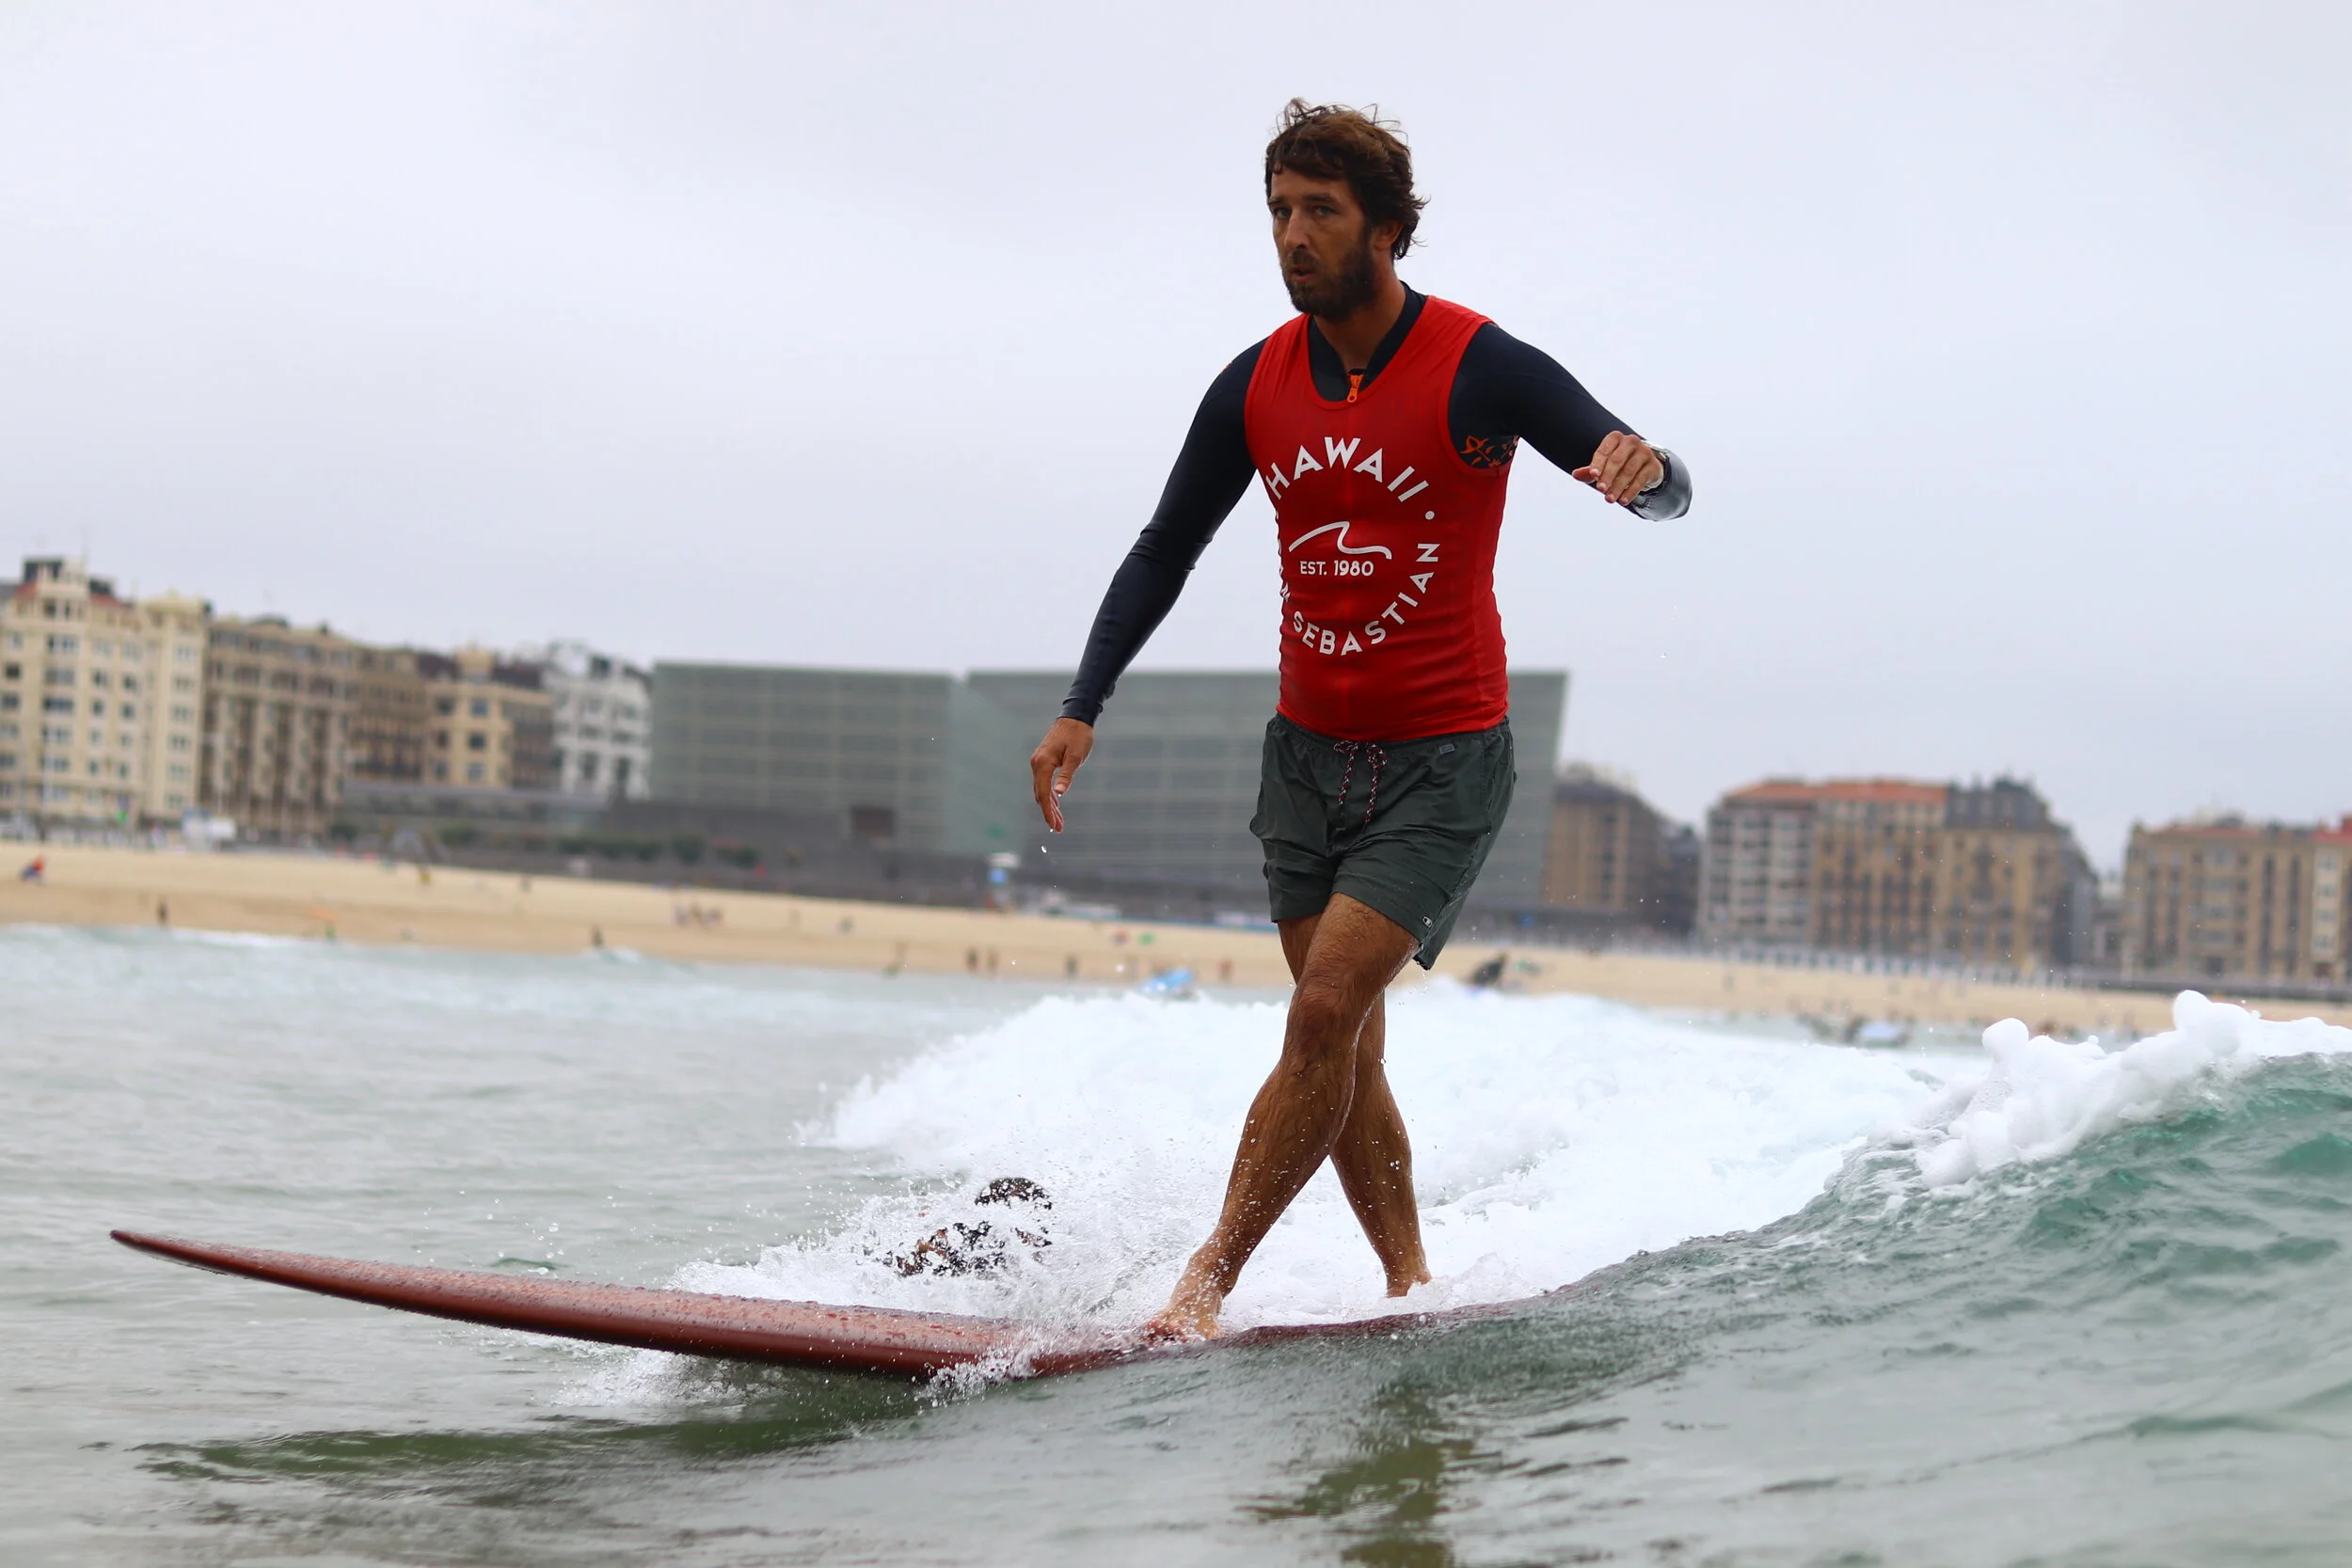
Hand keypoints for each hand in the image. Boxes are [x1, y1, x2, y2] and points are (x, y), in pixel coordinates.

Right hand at [1030, 717, 1094, 832]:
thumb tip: (1059, 793)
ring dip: (1050, 805)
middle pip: (1041, 794)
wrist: (1075, 717)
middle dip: (1049, 812)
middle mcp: (1037, 764)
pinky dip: (1050, 795)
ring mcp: (1039, 762)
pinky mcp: (1044, 761)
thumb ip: (1067, 775)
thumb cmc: (1078, 735)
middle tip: (1058, 828)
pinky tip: (1056, 804)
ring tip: (1059, 822)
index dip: (1048, 811)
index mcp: (1043, 763)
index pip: (1043, 793)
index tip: (1054, 826)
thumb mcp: (1076, 756)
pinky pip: (1044, 782)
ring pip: (1042, 789)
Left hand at [1572, 431, 1662, 505]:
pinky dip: (1631, 491)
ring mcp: (1644, 452)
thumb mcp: (1603, 465)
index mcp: (1615, 438)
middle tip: (1600, 490)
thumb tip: (1575, 475)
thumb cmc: (1618, 464)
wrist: (1644, 466)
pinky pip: (1641, 479)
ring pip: (1629, 470)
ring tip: (1609, 499)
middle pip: (1617, 459)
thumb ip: (1590, 471)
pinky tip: (1623, 501)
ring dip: (1618, 486)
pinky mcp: (1653, 465)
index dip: (1598, 462)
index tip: (1593, 475)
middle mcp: (1631, 442)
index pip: (1604, 450)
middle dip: (1608, 476)